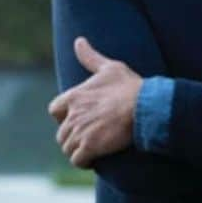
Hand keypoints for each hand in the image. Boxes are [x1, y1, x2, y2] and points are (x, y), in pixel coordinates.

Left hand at [47, 37, 142, 167]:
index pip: (54, 110)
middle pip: (61, 132)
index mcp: (73, 97)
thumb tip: (79, 40)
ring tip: (90, 151)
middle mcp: (72, 114)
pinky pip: (77, 159)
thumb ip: (90, 57)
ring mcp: (80, 131)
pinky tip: (93, 160)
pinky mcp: (90, 146)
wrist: (146, 107)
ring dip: (77, 150)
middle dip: (72, 137)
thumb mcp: (109, 67)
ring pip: (67, 147)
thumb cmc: (130, 86)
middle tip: (87, 139)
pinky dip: (83, 162)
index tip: (78, 120)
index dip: (64, 117)